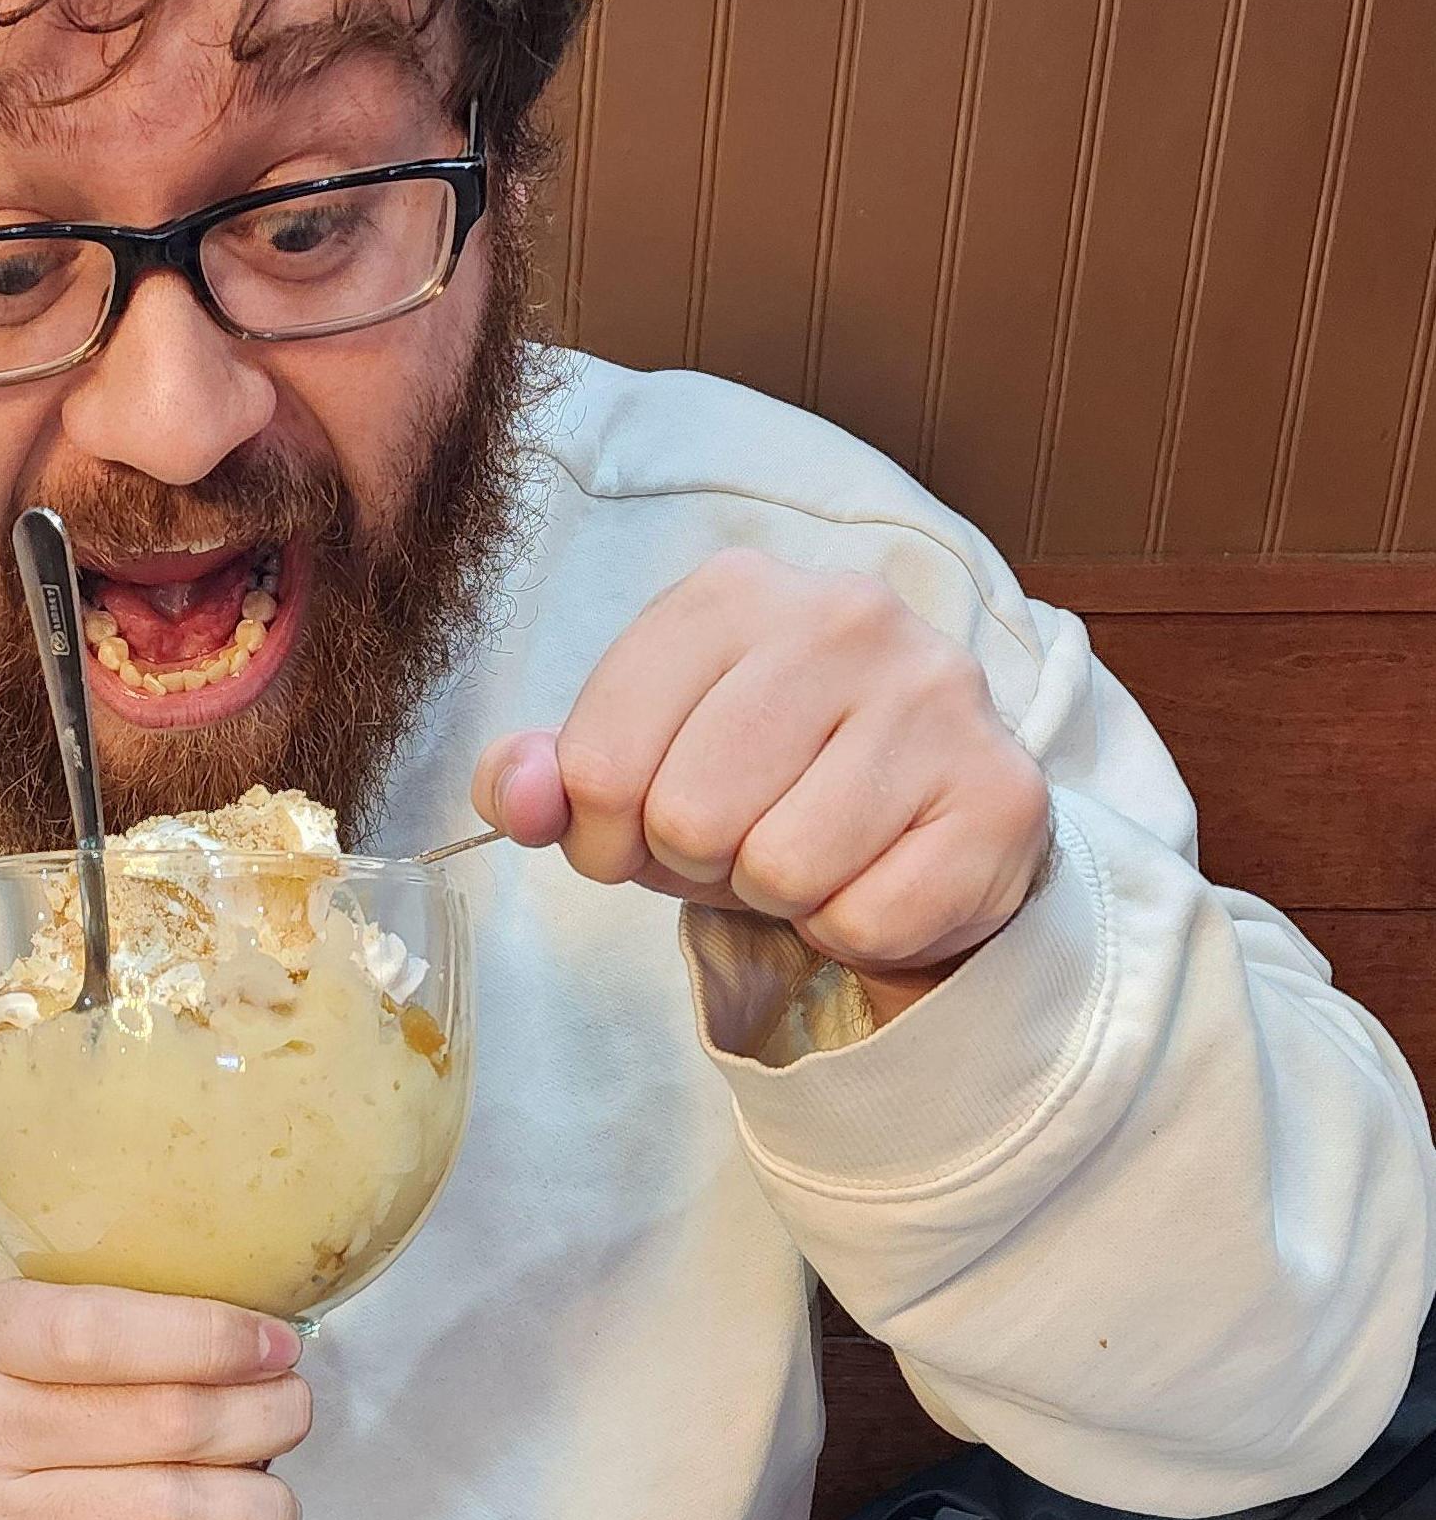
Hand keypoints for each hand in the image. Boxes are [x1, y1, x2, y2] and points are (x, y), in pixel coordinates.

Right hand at [0, 1280, 310, 1519]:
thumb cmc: (1, 1434)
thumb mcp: (31, 1360)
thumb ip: (126, 1346)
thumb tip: (265, 1354)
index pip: (105, 1327)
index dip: (209, 1336)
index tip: (280, 1347)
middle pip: (157, 1421)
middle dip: (258, 1419)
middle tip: (294, 1418)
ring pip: (153, 1514)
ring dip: (249, 1512)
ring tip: (277, 1509)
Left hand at [474, 550, 1050, 1005]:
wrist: (920, 817)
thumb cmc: (757, 781)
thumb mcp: (633, 763)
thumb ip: (547, 777)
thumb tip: (518, 797)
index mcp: (732, 592)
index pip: (597, 759)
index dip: (598, 831)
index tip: (634, 828)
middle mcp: (844, 616)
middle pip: (688, 816)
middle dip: (693, 860)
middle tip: (738, 838)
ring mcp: (937, 696)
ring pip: (782, 870)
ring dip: (776, 894)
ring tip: (806, 849)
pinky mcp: (1001, 794)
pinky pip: (866, 918)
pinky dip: (851, 927)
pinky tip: (874, 871)